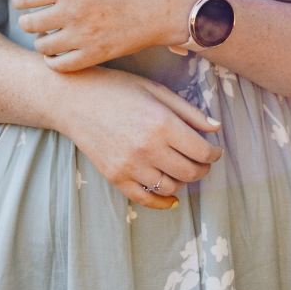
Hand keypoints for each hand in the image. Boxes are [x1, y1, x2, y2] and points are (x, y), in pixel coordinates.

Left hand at [13, 0, 195, 70]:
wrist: (161, 5)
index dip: (21, 2)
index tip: (22, 4)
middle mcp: (71, 9)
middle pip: (30, 23)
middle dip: (28, 23)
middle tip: (32, 22)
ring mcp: (82, 34)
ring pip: (43, 46)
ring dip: (40, 42)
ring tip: (46, 38)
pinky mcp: (94, 54)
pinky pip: (60, 65)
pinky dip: (53, 62)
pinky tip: (56, 55)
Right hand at [55, 65, 221, 209]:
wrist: (74, 99)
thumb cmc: (117, 88)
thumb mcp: (156, 90)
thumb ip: (188, 111)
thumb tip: (216, 129)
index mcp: (162, 123)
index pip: (202, 151)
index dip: (214, 154)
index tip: (215, 150)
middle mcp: (148, 148)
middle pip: (190, 172)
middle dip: (203, 169)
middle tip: (202, 161)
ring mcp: (130, 166)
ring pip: (171, 187)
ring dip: (183, 181)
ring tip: (182, 168)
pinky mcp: (115, 177)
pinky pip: (146, 199)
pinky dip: (163, 201)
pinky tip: (171, 196)